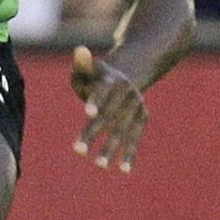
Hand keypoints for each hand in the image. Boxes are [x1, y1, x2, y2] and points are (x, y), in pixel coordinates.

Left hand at [69, 44, 147, 172]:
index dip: (96, 100)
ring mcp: (136, 106)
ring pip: (122, 129)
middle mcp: (126, 94)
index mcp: (111, 80)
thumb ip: (81, 64)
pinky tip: (123, 169)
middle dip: (93, 133)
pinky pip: (135, 137)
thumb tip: (80, 50)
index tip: (88, 113)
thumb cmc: (96, 75)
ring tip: (98, 165)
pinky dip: (130, 152)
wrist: (129, 74)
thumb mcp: (86, 68)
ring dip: (111, 148)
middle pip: (108, 116)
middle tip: (77, 151)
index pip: (102, 91)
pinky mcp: (142, 117)